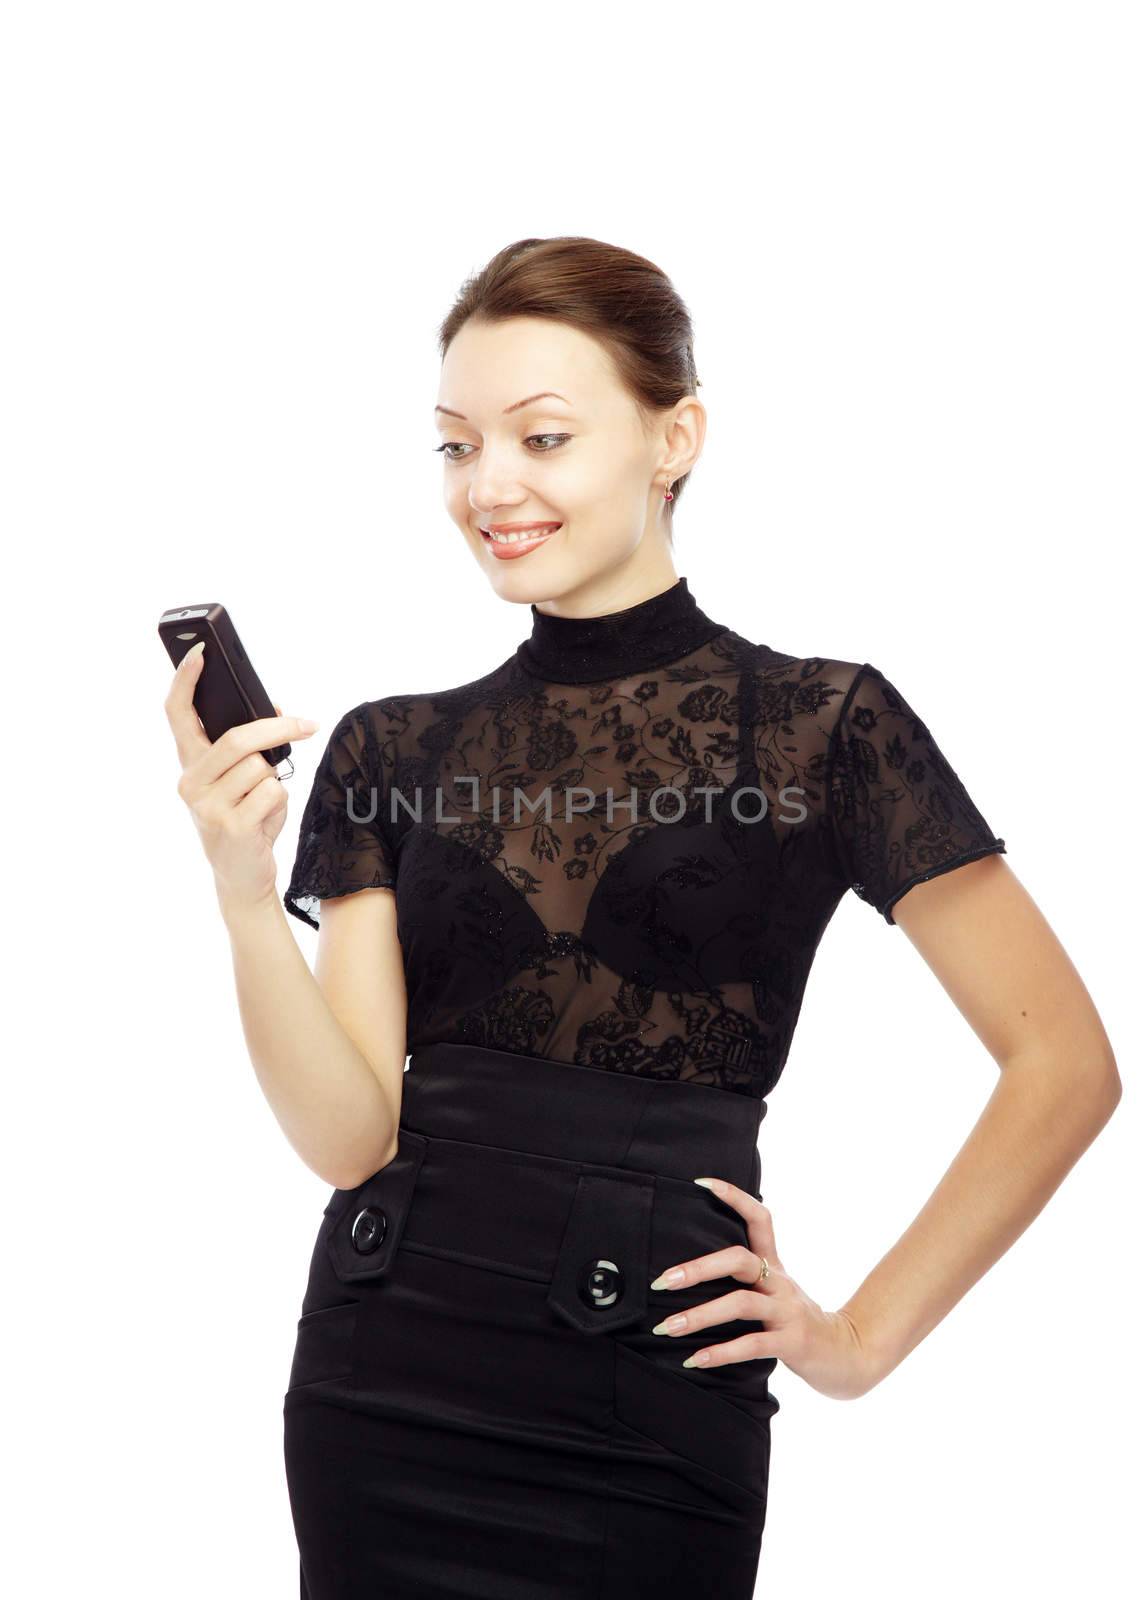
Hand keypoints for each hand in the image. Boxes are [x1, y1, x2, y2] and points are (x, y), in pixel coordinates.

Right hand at [164, 640, 319, 916]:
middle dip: (277, 729)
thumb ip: (249, 748)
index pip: (178, 714)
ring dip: (275, 780)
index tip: (201, 651)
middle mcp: (190, 783)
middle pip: (237, 739)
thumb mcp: (242, 781)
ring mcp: (206, 807)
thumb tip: (278, 711)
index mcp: (190, 765)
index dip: (186, 680)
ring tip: (263, 803)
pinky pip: (272, 793)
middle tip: (306, 724)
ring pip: (260, 767)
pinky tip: (265, 822)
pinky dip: (280, 804)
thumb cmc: (245, 820)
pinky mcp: (230, 827)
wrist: (242, 877)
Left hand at [648, 1175, 877, 1400]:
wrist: (846, 1354)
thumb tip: (689, 1271)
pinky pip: (752, 1345)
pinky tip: (695, 1359)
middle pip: (740, 1259)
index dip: (734, 1196)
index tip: (700, 1182)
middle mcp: (780, 1283)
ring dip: (700, 1316)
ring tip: (668, 1327)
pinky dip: (721, 1353)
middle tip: (662, 1281)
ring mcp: (787, 1312)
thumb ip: (746, 1279)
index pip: (760, 1218)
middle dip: (698, 1268)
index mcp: (774, 1265)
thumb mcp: (776, 1291)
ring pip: (740, 1303)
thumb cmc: (796, 1321)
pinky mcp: (792, 1343)